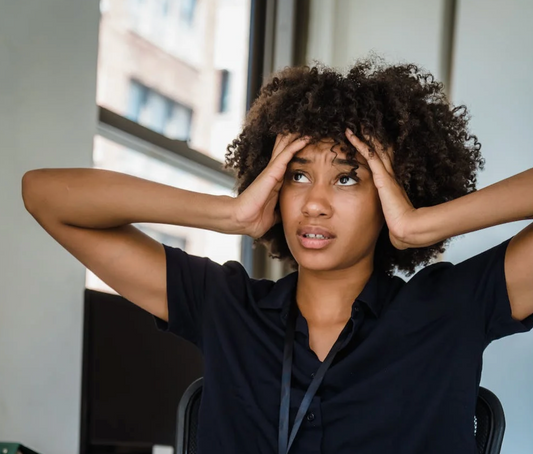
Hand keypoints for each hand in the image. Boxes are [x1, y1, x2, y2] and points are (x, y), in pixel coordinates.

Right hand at [234, 133, 309, 237]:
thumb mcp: (273, 215)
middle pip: (285, 151)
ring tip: (309, 126)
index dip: (295, 153)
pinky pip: (287, 155)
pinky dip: (296, 145)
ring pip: (286, 148)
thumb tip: (289, 216)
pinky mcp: (272, 172)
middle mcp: (273, 174)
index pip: (287, 163)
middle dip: (295, 139)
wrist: (243, 220)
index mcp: (274, 183)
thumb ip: (280, 212)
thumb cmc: (254, 219)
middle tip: (307, 128)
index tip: (307, 145)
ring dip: (297, 137)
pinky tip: (306, 138)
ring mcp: (272, 171)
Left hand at [345, 128, 417, 249]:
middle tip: (361, 124)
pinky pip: (369, 155)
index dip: (375, 151)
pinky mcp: (382, 177)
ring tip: (354, 124)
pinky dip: (359, 143)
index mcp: (390, 186)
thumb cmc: (401, 228)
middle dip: (371, 138)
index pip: (381, 163)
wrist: (408, 229)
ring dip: (364, 135)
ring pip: (374, 148)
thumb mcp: (389, 219)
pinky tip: (350, 134)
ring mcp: (386, 175)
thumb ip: (386, 219)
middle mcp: (389, 176)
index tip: (367, 142)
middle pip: (380, 151)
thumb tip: (388, 231)